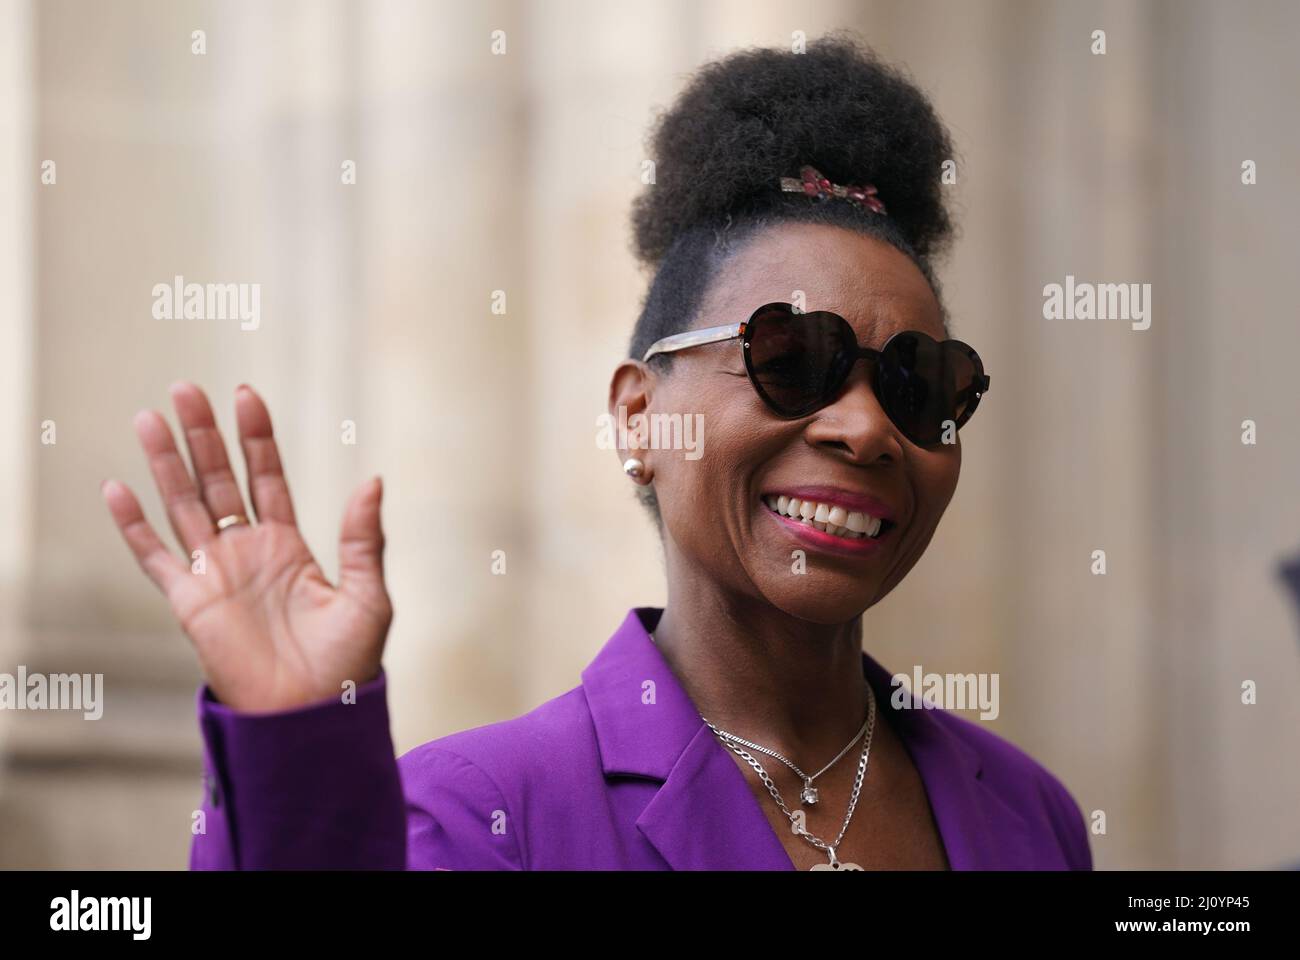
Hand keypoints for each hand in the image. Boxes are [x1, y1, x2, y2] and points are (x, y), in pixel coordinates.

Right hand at [101, 382, 392, 712]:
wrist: (311, 718)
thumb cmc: (347, 664)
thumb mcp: (368, 595)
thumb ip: (365, 539)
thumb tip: (374, 479)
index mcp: (289, 545)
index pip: (267, 477)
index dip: (255, 437)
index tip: (245, 395)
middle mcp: (247, 551)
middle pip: (218, 480)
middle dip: (202, 436)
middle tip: (185, 389)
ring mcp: (215, 574)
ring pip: (183, 506)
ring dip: (165, 464)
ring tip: (148, 418)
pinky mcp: (189, 604)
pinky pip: (154, 559)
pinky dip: (133, 527)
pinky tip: (117, 489)